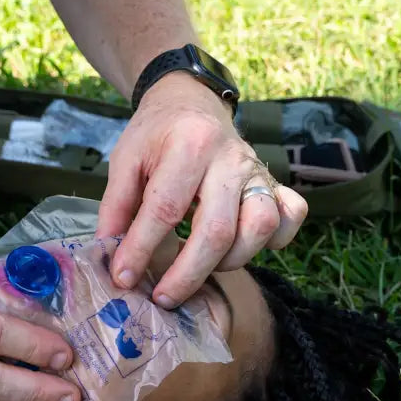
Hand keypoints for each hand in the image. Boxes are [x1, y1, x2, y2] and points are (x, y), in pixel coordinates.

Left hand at [97, 74, 307, 306]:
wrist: (190, 103)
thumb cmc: (155, 135)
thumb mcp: (125, 160)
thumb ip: (116, 206)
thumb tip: (110, 256)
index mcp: (188, 144)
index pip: (165, 208)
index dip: (142, 248)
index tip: (123, 277)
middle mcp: (230, 158)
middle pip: (217, 229)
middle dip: (187, 274)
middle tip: (162, 297)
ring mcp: (257, 171)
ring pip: (259, 227)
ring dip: (229, 261)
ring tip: (199, 268)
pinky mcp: (275, 182)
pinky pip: (290, 216)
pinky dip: (274, 241)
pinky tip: (242, 248)